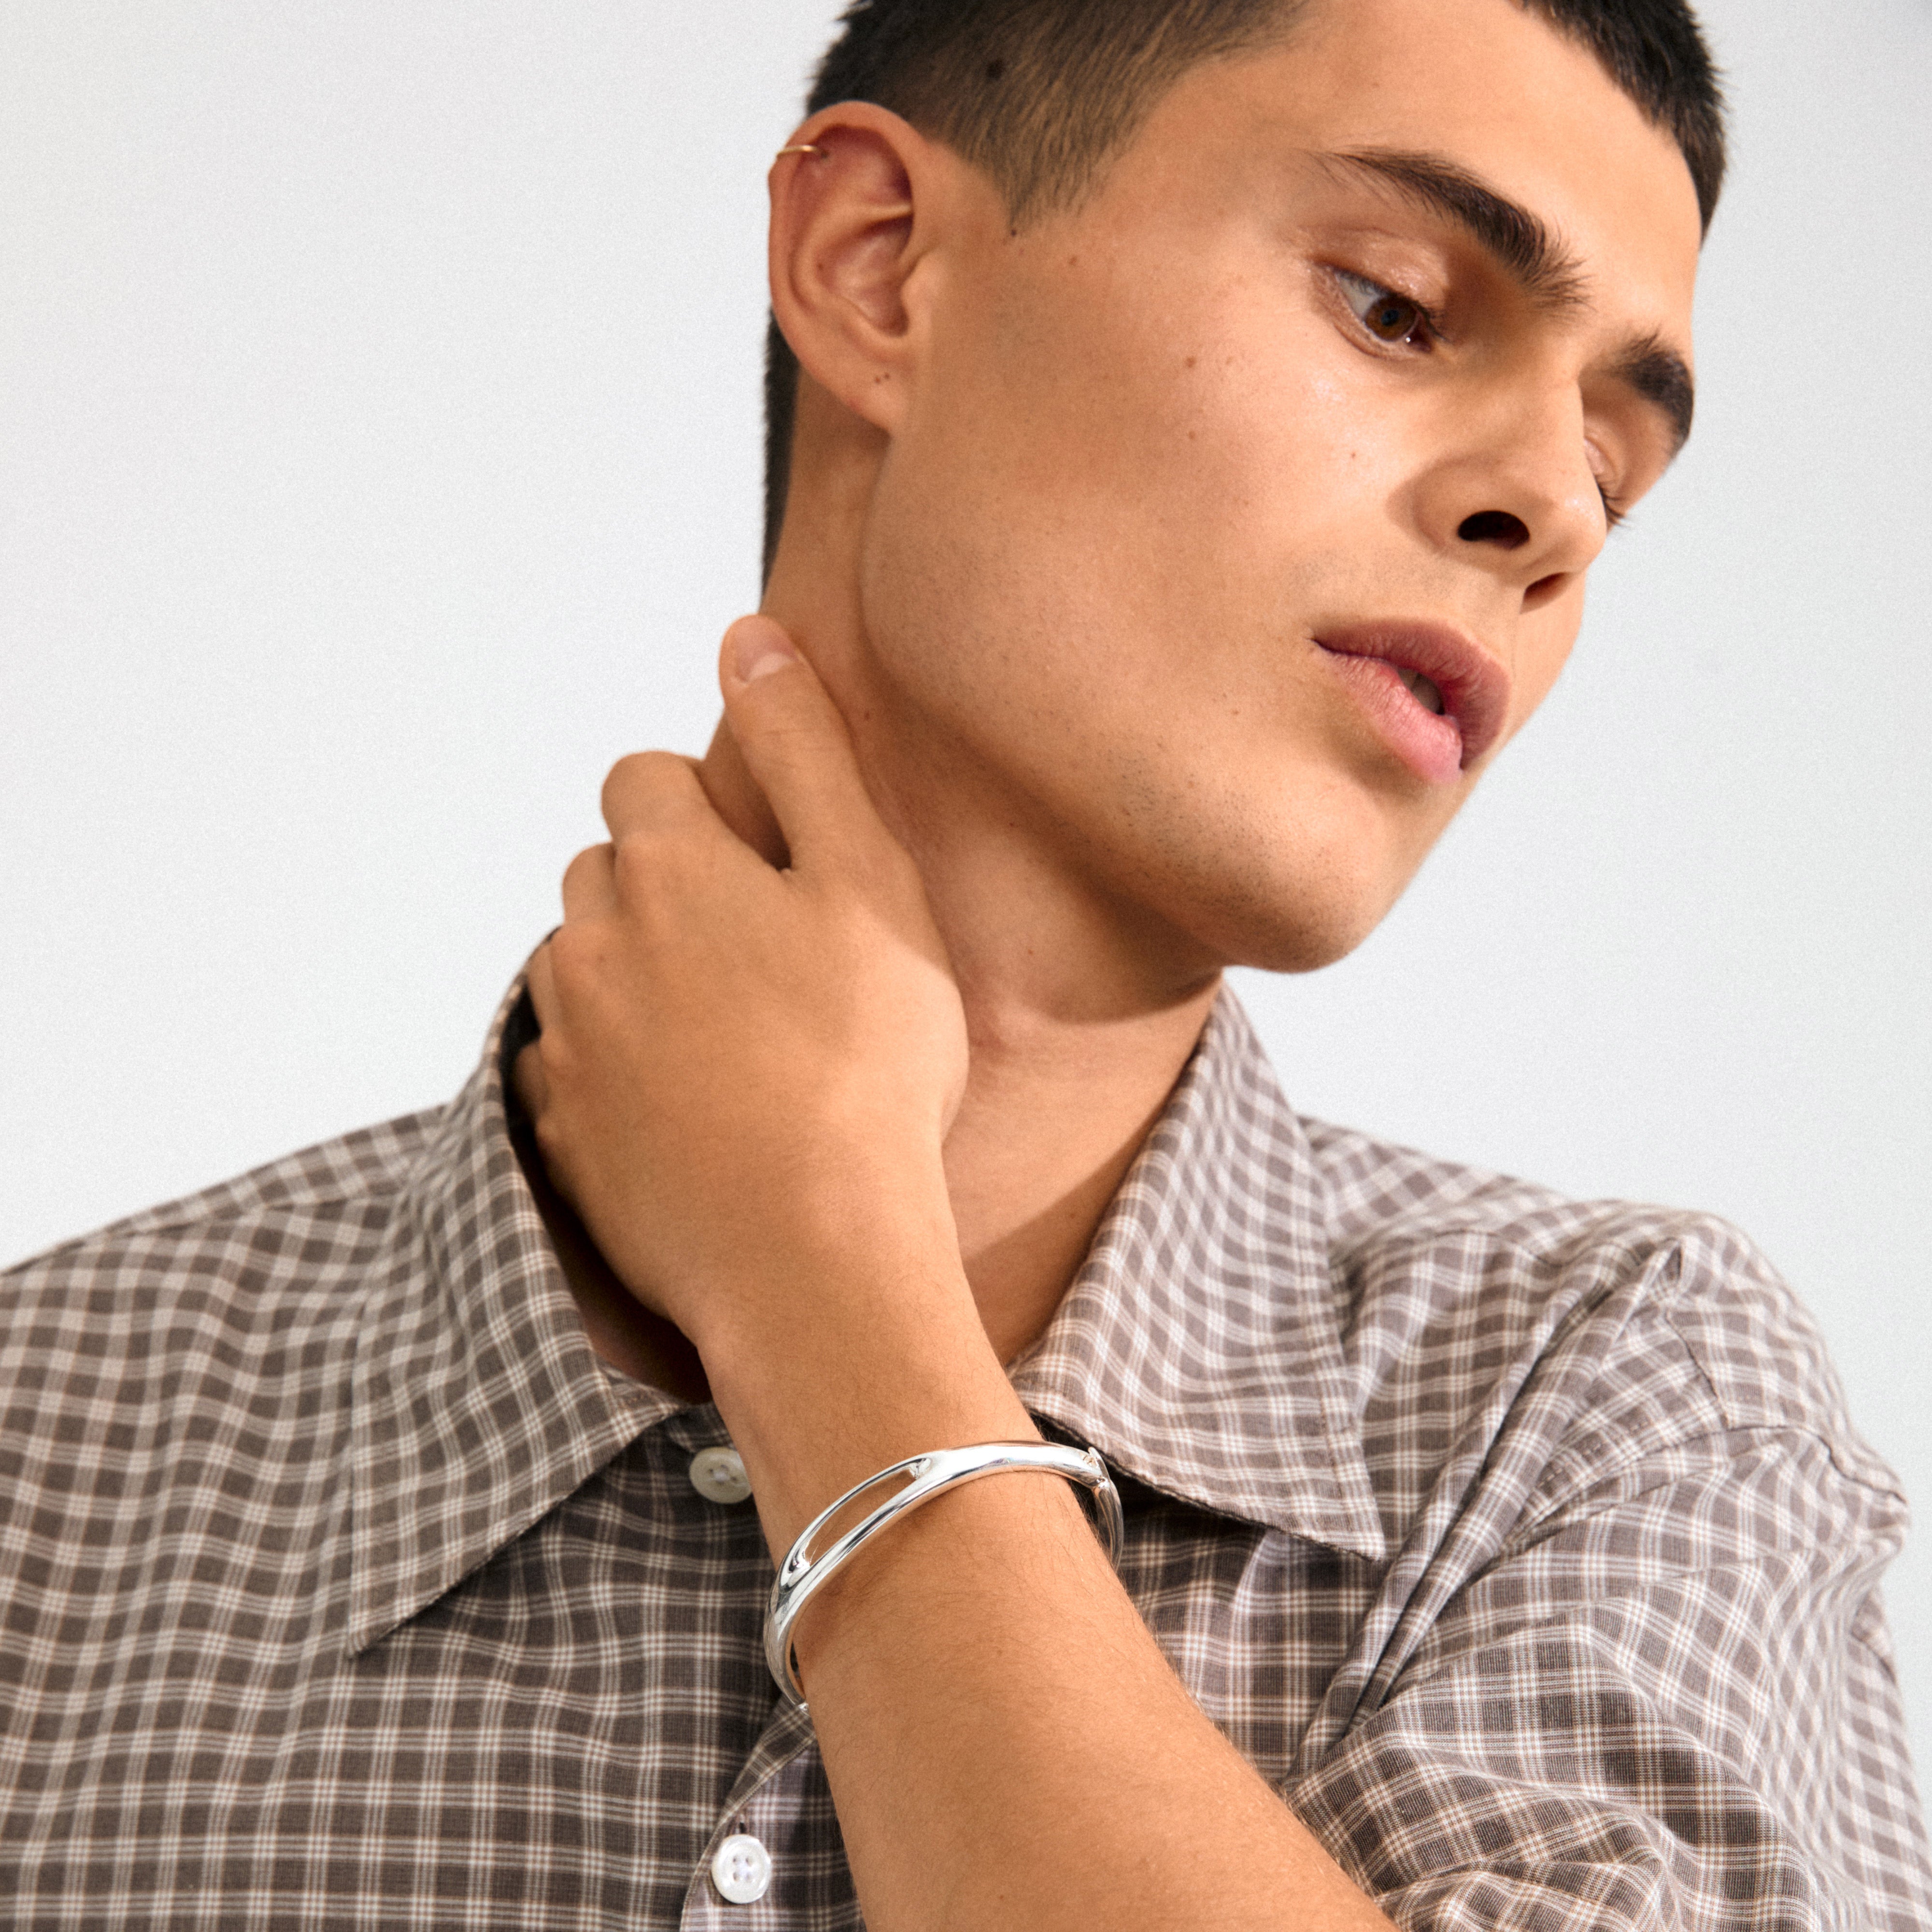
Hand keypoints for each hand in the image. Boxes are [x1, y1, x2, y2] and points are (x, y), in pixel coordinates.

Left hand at [515, 615, 970, 1364]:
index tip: (768, 868)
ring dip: (640, 979)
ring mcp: (566, 1046)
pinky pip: (573, 1069)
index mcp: (665, 868)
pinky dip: (619, 1071)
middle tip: (766, 958)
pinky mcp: (562, 1135)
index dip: (706, 807)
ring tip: (739, 1042)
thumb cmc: (866, 1067)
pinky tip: (697, 1111)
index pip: (643, 778)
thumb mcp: (867, 883)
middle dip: (667, 888)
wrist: (812, 1255)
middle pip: (606, 871)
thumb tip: (747, 639)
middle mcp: (590, 944)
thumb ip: (805, 750)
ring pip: (585, 969)